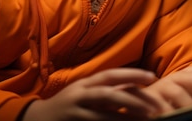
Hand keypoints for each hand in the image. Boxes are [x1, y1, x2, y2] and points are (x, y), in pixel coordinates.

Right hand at [21, 68, 161, 120]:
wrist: (36, 118)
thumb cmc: (69, 105)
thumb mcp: (86, 93)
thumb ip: (106, 91)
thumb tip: (136, 91)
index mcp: (86, 83)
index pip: (111, 74)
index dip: (132, 74)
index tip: (151, 76)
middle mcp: (80, 93)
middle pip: (110, 93)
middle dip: (133, 99)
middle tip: (155, 106)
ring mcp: (75, 111)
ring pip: (103, 114)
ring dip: (125, 118)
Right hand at [140, 63, 191, 114]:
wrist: (135, 102)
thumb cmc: (164, 101)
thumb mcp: (182, 95)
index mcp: (183, 75)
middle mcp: (173, 78)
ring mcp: (161, 87)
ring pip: (178, 92)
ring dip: (189, 103)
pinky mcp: (149, 99)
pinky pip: (161, 105)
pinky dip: (169, 111)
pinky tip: (173, 116)